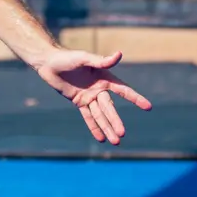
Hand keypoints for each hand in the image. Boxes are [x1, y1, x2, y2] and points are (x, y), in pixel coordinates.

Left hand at [33, 47, 152, 144]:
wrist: (49, 62)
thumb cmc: (68, 57)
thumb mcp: (84, 58)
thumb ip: (101, 61)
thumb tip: (119, 54)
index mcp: (104, 77)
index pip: (124, 90)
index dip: (136, 98)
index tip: (148, 107)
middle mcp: (99, 88)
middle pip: (109, 108)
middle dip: (115, 121)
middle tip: (122, 134)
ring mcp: (89, 96)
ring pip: (100, 115)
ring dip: (107, 127)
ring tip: (115, 141)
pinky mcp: (79, 101)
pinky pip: (88, 116)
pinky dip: (94, 127)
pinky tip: (101, 138)